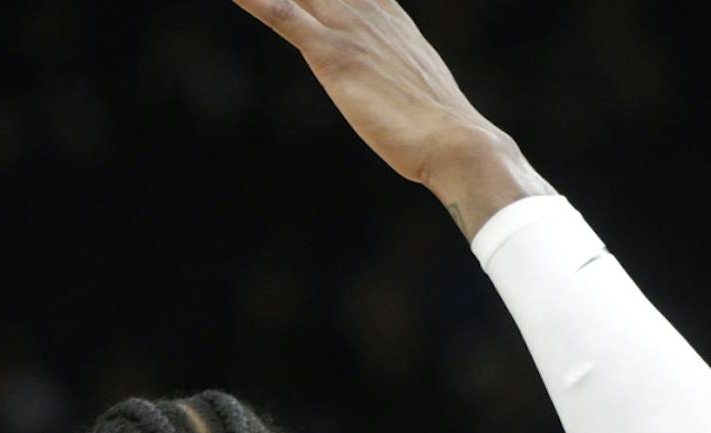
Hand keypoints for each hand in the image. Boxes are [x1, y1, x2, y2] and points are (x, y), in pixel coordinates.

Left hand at [228, 0, 545, 233]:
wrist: (457, 141)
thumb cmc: (445, 130)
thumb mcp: (420, 91)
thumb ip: (400, 80)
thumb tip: (409, 102)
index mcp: (388, 16)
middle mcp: (366, 10)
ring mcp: (348, 28)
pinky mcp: (333, 55)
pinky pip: (281, 14)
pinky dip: (254, 0)